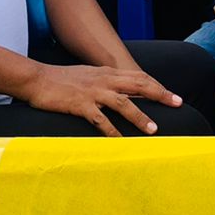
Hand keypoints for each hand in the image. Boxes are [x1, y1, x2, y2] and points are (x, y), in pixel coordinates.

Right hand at [19, 64, 179, 137]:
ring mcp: (93, 92)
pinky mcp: (80, 105)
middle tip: (178, 104)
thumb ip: (107, 81)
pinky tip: (121, 142)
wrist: (37, 79)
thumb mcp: (89, 75)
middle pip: (139, 85)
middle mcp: (104, 80)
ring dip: (140, 117)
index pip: (140, 76)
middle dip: (160, 94)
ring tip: (153, 130)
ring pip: (123, 103)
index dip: (158, 86)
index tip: (174, 96)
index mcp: (107, 73)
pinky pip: (100, 119)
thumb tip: (123, 91)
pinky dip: (112, 131)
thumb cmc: (62, 79)